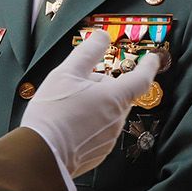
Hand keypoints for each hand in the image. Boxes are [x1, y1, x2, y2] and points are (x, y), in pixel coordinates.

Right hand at [21, 31, 160, 176]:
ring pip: (108, 114)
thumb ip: (88, 52)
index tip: (151, 59)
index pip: (142, 78)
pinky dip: (88, 125)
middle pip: (118, 95)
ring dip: (95, 106)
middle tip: (76, 86)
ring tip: (66, 108)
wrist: (40, 154)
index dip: (148, 66)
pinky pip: (99, 133)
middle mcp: (117, 120)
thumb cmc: (52, 112)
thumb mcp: (66, 72)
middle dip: (103, 87)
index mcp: (115, 97)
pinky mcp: (99, 154)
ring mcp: (109, 140)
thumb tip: (102, 36)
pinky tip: (67, 125)